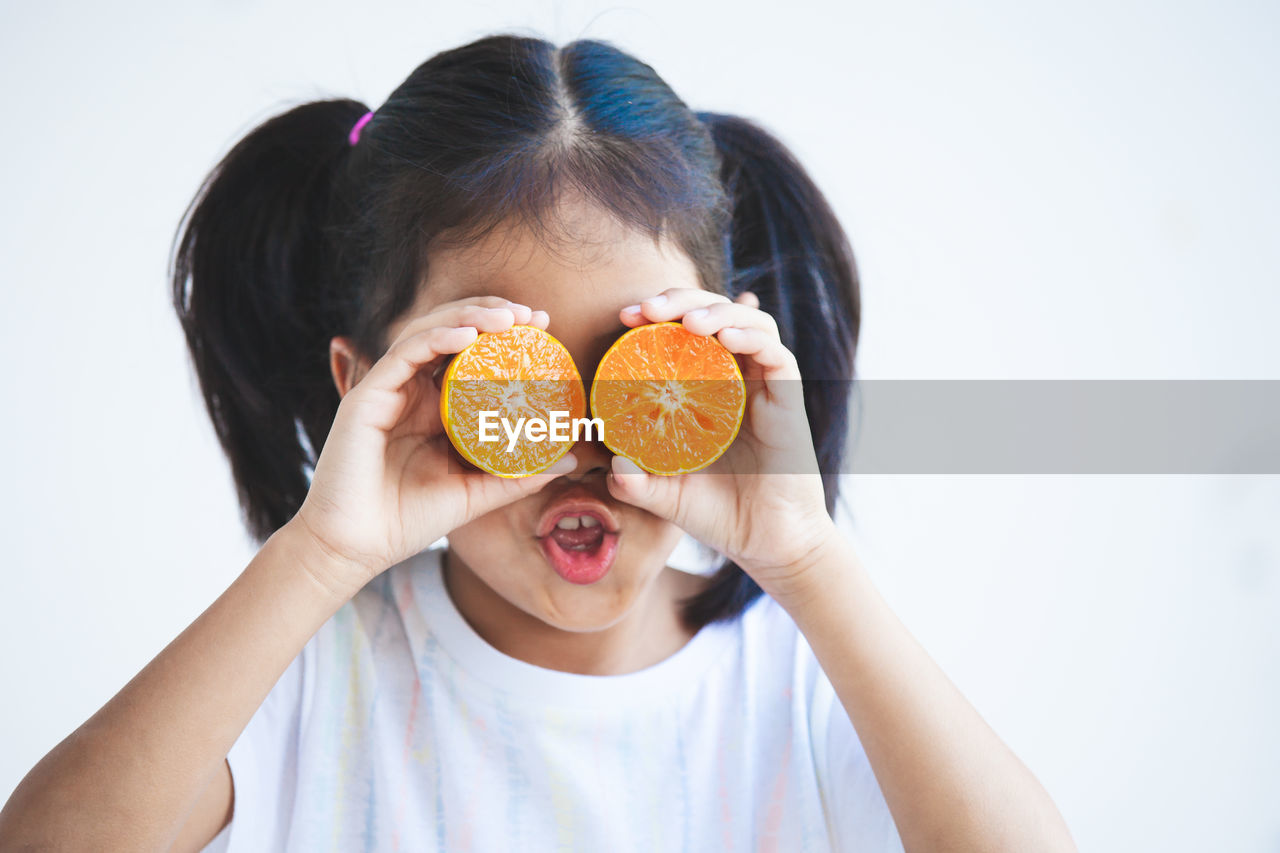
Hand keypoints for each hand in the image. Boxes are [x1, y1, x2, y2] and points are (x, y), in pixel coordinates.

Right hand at [289, 297, 576, 598]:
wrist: (355, 548)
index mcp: (433, 407)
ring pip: (428, 332)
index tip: (545, 328)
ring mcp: (387, 390)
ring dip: (469, 316)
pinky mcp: (366, 396)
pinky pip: (404, 354)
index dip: (504, 334)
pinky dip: (436, 337)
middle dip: (492, 314)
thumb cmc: (408, 521)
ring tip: (509, 317)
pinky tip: (468, 334)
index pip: (470, 354)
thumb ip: (518, 475)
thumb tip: (571, 459)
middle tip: (534, 316)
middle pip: (451, 332)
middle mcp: (410, 391)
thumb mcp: (476, 493)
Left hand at [607, 287, 836, 598]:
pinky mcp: (787, 397)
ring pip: (746, 321)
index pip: (681, 334)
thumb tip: (612, 463)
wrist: (768, 543)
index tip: (624, 317)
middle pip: (712, 314)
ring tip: (686, 321)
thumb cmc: (719, 514)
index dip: (655, 317)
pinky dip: (750, 335)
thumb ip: (636, 483)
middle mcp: (734, 378)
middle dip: (680, 299)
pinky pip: (775, 352)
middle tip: (646, 308)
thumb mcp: (666, 496)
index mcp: (704, 389)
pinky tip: (725, 338)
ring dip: (716, 311)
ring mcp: (762, 385)